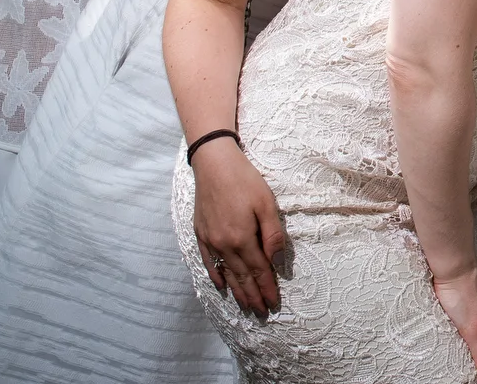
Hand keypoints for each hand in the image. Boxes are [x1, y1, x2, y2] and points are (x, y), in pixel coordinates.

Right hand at [191, 137, 288, 315]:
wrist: (213, 164)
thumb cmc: (244, 180)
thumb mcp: (266, 204)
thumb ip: (272, 234)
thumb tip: (276, 259)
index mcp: (241, 238)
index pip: (258, 270)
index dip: (267, 287)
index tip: (274, 302)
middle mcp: (223, 244)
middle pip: (241, 277)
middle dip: (253, 296)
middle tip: (262, 312)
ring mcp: (209, 241)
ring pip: (225, 273)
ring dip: (237, 291)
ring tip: (246, 306)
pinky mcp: (200, 234)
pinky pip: (208, 262)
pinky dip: (216, 276)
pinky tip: (222, 286)